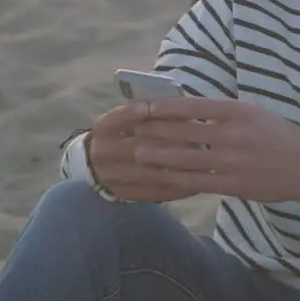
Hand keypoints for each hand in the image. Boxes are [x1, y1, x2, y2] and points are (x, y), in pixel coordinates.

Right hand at [86, 103, 200, 202]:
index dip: (147, 112)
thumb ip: (147, 110)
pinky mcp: (124, 194)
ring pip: (150, 173)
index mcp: (104, 127)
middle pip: (139, 147)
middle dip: (170, 144)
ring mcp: (113, 176)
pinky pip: (154, 193)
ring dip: (178, 169)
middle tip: (200, 141)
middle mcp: (104, 152)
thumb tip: (183, 106)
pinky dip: (177, 188)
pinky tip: (197, 183)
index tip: (173, 109)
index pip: (123, 116)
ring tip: (204, 165)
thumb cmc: (123, 132)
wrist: (96, 163)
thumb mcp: (126, 116)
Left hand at [131, 97, 299, 203]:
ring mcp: (232, 161)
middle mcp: (232, 134)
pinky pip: (197, 181)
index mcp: (236, 111)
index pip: (191, 106)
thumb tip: (184, 108)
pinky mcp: (233, 184)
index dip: (163, 107)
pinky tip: (161, 177)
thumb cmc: (276, 135)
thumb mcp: (251, 112)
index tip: (144, 107)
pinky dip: (176, 178)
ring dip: (158, 156)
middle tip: (133, 130)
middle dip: (154, 131)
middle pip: (183, 131)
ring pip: (185, 158)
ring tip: (138, 153)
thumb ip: (220, 111)